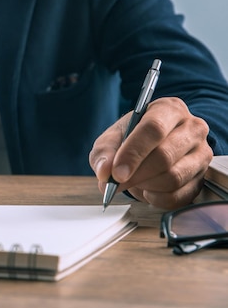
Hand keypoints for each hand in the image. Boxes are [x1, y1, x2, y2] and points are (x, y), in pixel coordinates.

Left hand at [89, 97, 212, 208]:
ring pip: (174, 177)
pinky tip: (147, 190)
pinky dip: (157, 198)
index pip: (154, 129)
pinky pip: (179, 196)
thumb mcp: (112, 138)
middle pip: (165, 156)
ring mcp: (201, 153)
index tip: (116, 173)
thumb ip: (105, 152)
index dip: (133, 153)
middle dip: (136, 174)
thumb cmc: (132, 139)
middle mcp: (192, 128)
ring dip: (146, 186)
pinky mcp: (203, 177)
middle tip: (117, 184)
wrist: (152, 147)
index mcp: (168, 109)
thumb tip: (104, 172)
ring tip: (133, 181)